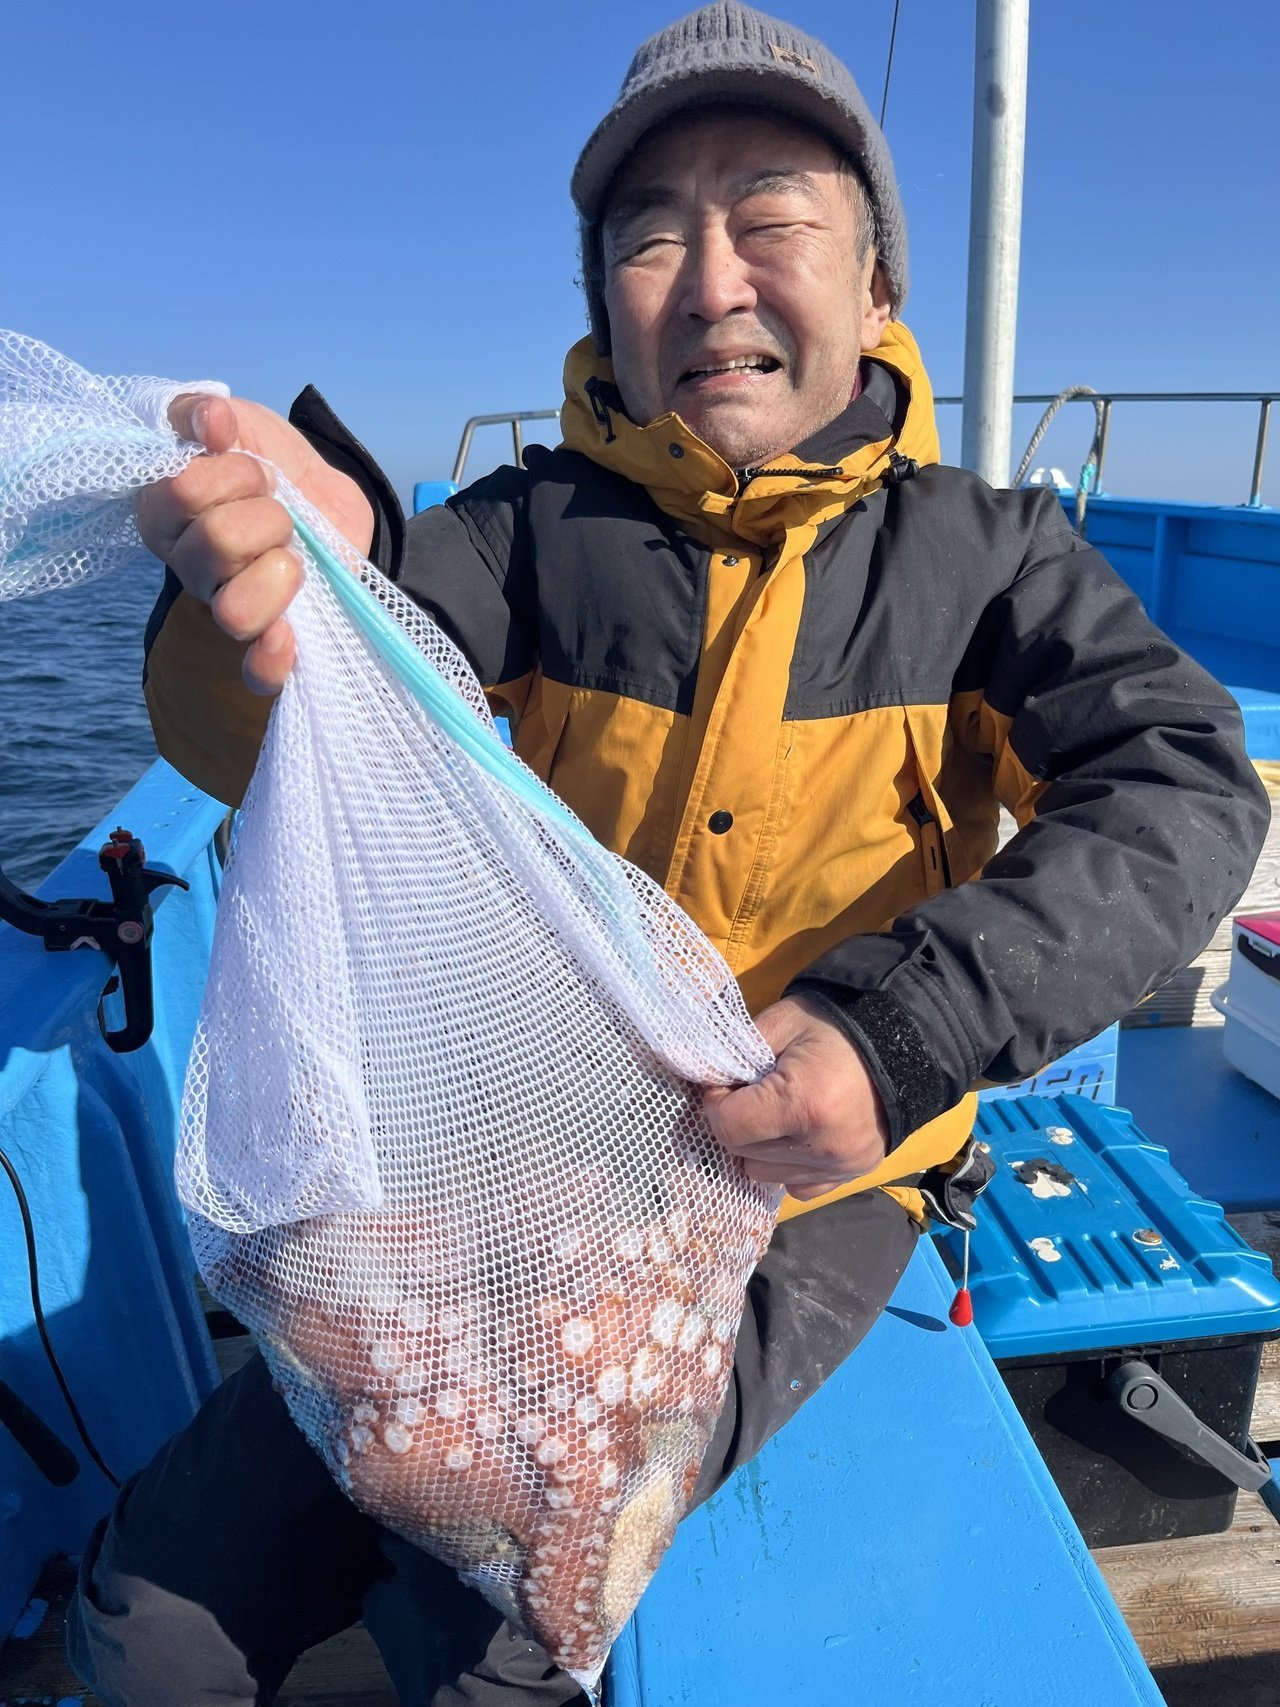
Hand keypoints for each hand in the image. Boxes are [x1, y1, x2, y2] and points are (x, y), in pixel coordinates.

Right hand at [134, 393, 374, 694]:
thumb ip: (210, 413)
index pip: (181, 492)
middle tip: (281, 512)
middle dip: (266, 515)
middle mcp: (189, 567)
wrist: (330, 502)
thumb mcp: (242, 424)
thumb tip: (210, 420)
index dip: (231, 473)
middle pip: (216, 544)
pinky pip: (257, 671)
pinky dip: (272, 658)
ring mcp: (227, 607)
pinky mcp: (270, 641)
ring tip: (294, 558)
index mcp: (166, 513)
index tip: (258, 469)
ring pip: (235, 609)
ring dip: (279, 571)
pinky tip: (287, 637)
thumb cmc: (272, 465)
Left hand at [702, 994, 889, 1200]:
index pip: (729, 1128)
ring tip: (778, 1112)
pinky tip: (798, 1133)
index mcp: (804, 1104)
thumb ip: (735, 1054)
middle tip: (754, 1093)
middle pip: (743, 1153)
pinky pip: (796, 1186)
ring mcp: (841, 1167)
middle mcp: (823, 1146)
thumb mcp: (781, 1023)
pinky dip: (787, 1164)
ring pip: (764, 1174)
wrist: (902, 1041)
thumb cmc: (835, 1027)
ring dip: (760, 1146)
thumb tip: (703, 1082)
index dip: (717, 1103)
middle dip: (739, 1123)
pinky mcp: (852, 1175)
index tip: (728, 1084)